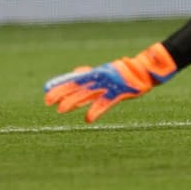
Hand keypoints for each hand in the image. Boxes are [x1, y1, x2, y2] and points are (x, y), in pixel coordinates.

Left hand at [44, 43, 177, 122]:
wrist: (144, 71)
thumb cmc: (124, 72)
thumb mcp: (104, 72)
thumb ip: (89, 73)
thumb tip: (75, 73)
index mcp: (95, 74)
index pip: (74, 79)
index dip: (60, 84)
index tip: (46, 90)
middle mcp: (99, 78)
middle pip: (77, 87)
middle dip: (61, 94)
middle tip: (47, 101)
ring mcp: (108, 85)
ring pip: (87, 94)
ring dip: (74, 102)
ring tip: (61, 110)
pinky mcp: (118, 92)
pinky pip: (105, 103)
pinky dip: (96, 110)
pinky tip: (88, 119)